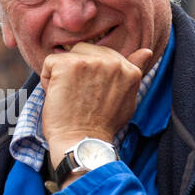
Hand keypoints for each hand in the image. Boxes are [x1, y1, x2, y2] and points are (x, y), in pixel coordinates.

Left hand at [41, 44, 152, 171]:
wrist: (82, 142)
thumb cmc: (102, 125)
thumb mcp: (127, 99)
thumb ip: (134, 72)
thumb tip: (146, 51)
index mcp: (128, 69)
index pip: (102, 56)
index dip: (91, 76)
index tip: (92, 96)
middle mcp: (113, 61)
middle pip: (84, 51)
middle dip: (77, 71)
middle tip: (80, 98)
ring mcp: (91, 61)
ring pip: (67, 56)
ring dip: (63, 75)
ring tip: (69, 97)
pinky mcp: (68, 65)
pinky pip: (49, 63)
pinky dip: (48, 81)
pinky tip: (58, 98)